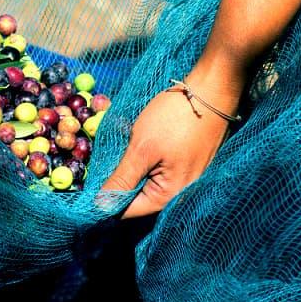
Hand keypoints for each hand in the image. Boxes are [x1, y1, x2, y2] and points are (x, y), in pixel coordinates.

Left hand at [99, 87, 235, 218]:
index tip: (89, 184)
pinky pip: (159, 171)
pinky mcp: (187, 164)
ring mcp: (185, 179)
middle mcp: (179, 194)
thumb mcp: (142, 149)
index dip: (105, 199)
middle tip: (104, 161)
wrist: (212, 90)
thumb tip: (100, 207)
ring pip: (146, 183)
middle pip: (138, 198)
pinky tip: (140, 145)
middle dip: (119, 182)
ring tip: (124, 149)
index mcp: (168, 196)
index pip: (127, 211)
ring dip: (132, 170)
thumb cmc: (176, 118)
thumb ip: (122, 179)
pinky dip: (145, 161)